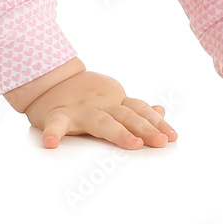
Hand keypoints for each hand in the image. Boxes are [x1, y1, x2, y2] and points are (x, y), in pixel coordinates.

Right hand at [23, 70, 177, 149]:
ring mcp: (80, 110)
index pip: (139, 111)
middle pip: (127, 116)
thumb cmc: (86, 96)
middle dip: (145, 128)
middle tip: (161, 141)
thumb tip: (161, 111)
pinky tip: (51, 144)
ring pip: (101, 122)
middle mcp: (101, 105)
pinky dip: (53, 134)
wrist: (50, 79)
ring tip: (132, 144)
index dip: (155, 122)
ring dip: (118, 133)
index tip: (172, 136)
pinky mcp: (57, 115)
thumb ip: (136, 108)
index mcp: (114, 102)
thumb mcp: (112, 99)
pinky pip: (55, 125)